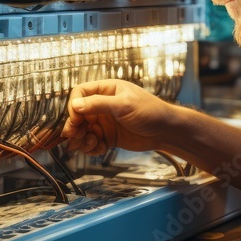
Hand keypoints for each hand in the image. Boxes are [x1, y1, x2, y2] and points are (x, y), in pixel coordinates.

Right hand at [61, 79, 176, 154]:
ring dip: (82, 139)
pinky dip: (91, 148)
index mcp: (107, 90)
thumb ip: (99, 104)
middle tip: (74, 137)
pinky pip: (92, 142)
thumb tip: (75, 105)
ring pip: (83, 130)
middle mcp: (103, 105)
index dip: (74, 106)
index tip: (76, 119)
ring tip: (90, 144)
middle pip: (78, 114)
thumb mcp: (124, 105)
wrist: (166, 131)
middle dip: (74, 126)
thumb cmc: (150, 111)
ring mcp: (105, 121)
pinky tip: (100, 149)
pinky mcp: (109, 137)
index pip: (80, 93)